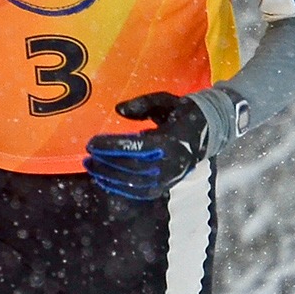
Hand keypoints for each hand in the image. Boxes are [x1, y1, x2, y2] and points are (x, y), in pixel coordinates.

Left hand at [84, 92, 207, 203]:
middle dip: (106, 163)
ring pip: (133, 182)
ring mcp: (169, 178)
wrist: (207, 132)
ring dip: (108, 176)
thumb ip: (142, 104)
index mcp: (171, 141)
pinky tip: (103, 180)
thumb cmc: (181, 113)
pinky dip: (119, 187)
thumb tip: (118, 109)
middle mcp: (171, 163)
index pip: (136, 147)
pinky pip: (139, 192)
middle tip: (87, 156)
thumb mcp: (165, 101)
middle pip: (131, 167)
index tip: (91, 143)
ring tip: (90, 166)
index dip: (112, 146)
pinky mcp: (165, 186)